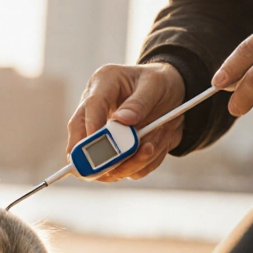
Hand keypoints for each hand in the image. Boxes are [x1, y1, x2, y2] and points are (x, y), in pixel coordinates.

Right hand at [67, 62, 185, 181]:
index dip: (92, 127)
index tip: (102, 142)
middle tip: (120, 160)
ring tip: (152, 147)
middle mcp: (93, 111)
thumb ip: (140, 102)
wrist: (173, 96)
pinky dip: (140, 166)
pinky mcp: (111, 151)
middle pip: (79, 139)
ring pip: (98, 161)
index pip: (90, 107)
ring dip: (127, 163)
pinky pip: (121, 170)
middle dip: (98, 157)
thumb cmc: (160, 82)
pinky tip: (154, 147)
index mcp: (101, 85)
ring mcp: (99, 133)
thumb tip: (122, 120)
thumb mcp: (156, 84)